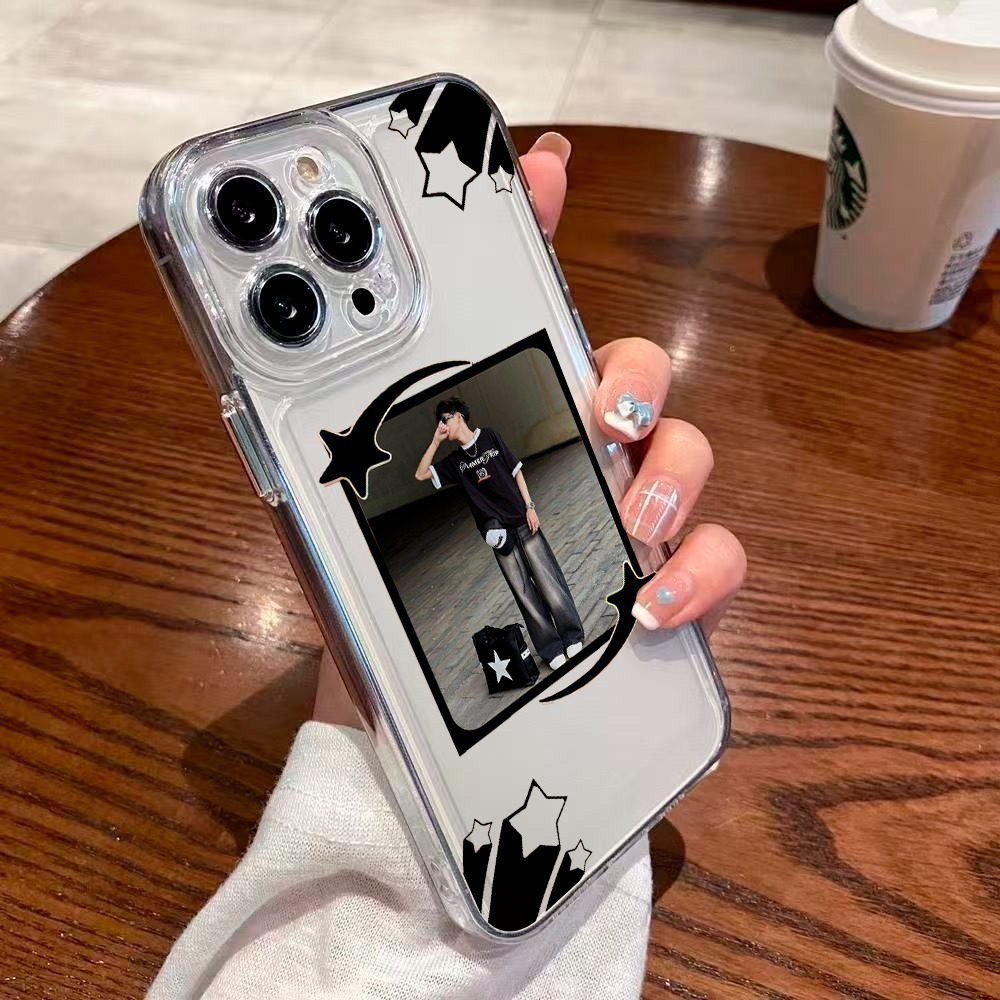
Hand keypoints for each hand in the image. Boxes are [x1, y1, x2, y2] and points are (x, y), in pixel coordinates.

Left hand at [315, 131, 744, 724]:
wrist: (417, 703)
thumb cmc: (380, 600)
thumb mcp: (336, 511)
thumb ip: (318, 434)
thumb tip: (286, 354)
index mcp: (501, 415)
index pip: (525, 307)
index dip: (540, 230)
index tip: (541, 168)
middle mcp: (573, 449)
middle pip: (633, 369)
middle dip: (629, 371)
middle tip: (596, 408)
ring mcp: (624, 512)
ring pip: (687, 449)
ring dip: (670, 469)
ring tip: (629, 519)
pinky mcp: (667, 583)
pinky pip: (718, 555)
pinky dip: (698, 570)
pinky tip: (650, 604)